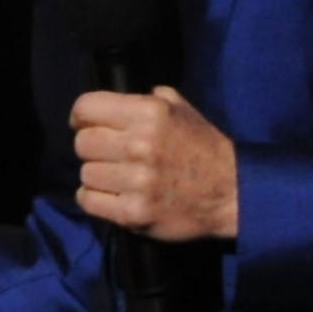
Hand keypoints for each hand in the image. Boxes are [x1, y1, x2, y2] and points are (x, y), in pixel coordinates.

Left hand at [70, 86, 237, 239]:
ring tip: (117, 177)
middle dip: (91, 147)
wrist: (231, 193)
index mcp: (148, 112)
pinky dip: (95, 199)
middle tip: (108, 155)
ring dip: (97, 175)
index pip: (86, 107)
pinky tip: (113, 195)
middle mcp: (139, 144)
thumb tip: (112, 101)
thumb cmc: (202, 147)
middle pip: (82, 143)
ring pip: (85, 173)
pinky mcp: (133, 213)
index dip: (81, 116)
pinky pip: (89, 201)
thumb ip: (146, 98)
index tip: (84, 124)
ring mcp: (136, 181)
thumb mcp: (180, 108)